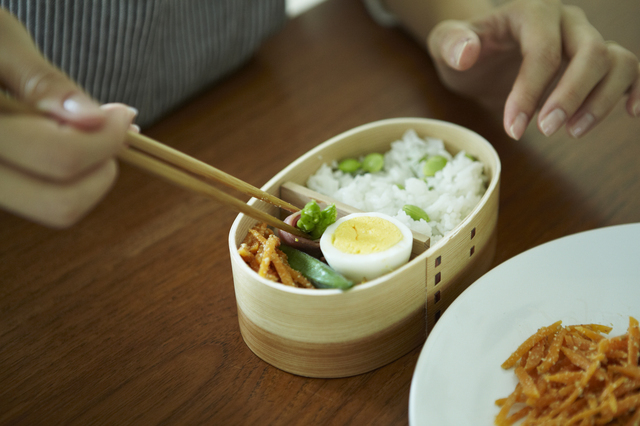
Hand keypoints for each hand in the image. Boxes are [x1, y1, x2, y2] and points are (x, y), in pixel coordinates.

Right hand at [0, 8, 135, 227]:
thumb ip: (44, 84)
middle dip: (102, 171)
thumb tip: (95, 119)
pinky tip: (57, 141)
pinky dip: (62, 178)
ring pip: (51, 209)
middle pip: (61, 204)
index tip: (123, 114)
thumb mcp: (1, 43)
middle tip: (108, 133)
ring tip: (78, 132)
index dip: (107, 139)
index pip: (60, 157)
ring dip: (85, 178)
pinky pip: (37, 200)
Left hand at [426, 0, 639, 139]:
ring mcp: (586, 38)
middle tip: (546, 131)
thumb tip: (466, 52)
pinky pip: (630, 68)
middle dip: (571, 96)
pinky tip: (630, 113)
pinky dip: (635, 89)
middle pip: (591, 53)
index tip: (513, 128)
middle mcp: (567, 20)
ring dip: (602, 100)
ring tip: (573, 132)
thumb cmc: (465, 48)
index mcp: (531, 12)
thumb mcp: (445, 45)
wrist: (482, 50)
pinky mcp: (597, 60)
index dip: (531, 92)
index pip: (543, 51)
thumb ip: (450, 44)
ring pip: (618, 61)